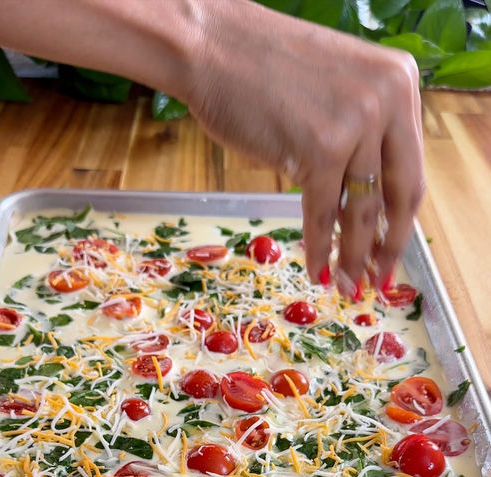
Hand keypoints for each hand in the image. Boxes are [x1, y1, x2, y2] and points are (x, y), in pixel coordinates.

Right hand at [187, 0, 423, 293]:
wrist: (211, 47)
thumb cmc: (261, 71)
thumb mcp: (335, 93)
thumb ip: (360, 137)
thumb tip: (365, 209)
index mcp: (399, 82)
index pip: (409, 168)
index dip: (402, 221)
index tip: (392, 251)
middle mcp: (387, 99)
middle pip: (397, 194)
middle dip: (386, 248)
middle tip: (377, 280)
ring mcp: (356, 122)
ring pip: (361, 210)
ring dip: (352, 257)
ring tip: (345, 285)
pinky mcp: (321, 147)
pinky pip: (324, 213)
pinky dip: (320, 247)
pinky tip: (316, 269)